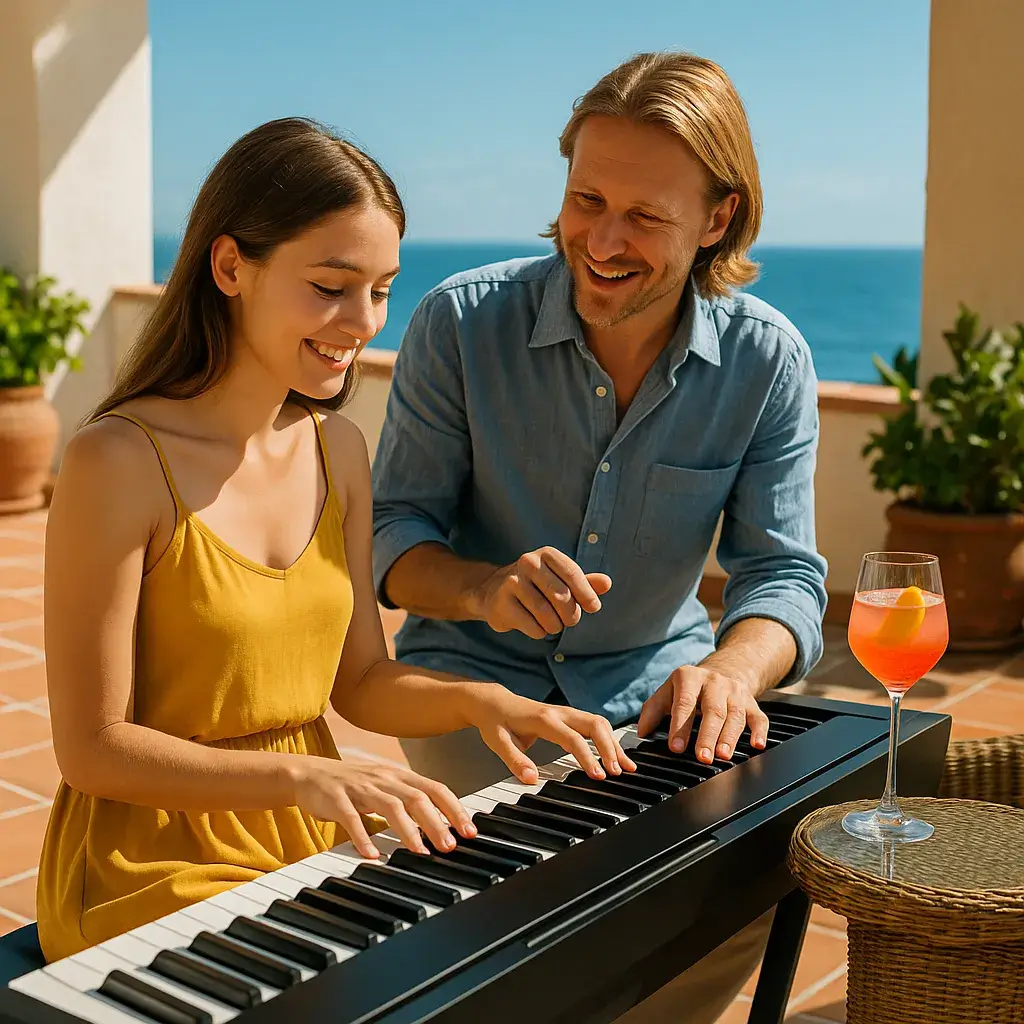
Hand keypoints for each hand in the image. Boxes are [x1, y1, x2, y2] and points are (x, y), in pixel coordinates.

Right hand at [293, 756, 475, 859]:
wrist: (309, 773)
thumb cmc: (352, 785)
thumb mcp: (385, 787)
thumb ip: (409, 801)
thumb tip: (442, 824)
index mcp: (399, 775)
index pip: (435, 788)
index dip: (454, 808)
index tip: (469, 830)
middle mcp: (384, 778)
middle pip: (417, 797)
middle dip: (437, 822)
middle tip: (449, 845)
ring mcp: (360, 787)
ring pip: (390, 806)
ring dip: (408, 830)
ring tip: (420, 851)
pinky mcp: (337, 799)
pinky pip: (352, 818)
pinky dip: (363, 837)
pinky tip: (372, 855)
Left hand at [464, 684, 635, 784]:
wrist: (493, 702)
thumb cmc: (496, 722)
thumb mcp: (498, 742)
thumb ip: (515, 760)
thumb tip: (531, 779)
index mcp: (544, 719)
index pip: (573, 739)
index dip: (588, 758)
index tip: (599, 776)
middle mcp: (559, 712)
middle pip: (595, 725)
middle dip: (610, 748)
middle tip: (619, 773)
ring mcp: (566, 712)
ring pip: (598, 723)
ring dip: (614, 743)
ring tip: (626, 766)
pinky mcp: (569, 716)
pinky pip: (594, 724)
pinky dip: (608, 738)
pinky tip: (616, 754)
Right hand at [471, 546, 611, 639]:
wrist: (492, 592)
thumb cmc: (536, 586)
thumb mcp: (560, 579)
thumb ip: (584, 582)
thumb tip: (607, 583)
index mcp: (546, 554)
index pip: (573, 574)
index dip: (587, 594)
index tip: (594, 608)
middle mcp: (528, 563)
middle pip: (562, 597)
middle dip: (571, 615)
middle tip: (570, 621)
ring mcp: (512, 582)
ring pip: (547, 615)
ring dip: (555, 626)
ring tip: (552, 624)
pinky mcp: (501, 603)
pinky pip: (533, 626)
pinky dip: (540, 632)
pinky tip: (535, 626)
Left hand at [636, 664, 768, 763]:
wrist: (723, 670)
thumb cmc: (690, 688)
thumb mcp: (667, 692)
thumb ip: (652, 711)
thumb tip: (642, 732)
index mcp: (689, 678)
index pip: (684, 703)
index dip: (680, 726)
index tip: (676, 747)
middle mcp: (714, 682)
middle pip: (713, 710)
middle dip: (707, 735)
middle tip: (702, 757)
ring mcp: (735, 693)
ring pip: (735, 715)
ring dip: (729, 737)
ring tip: (723, 755)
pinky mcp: (752, 703)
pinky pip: (759, 718)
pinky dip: (759, 732)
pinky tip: (757, 745)